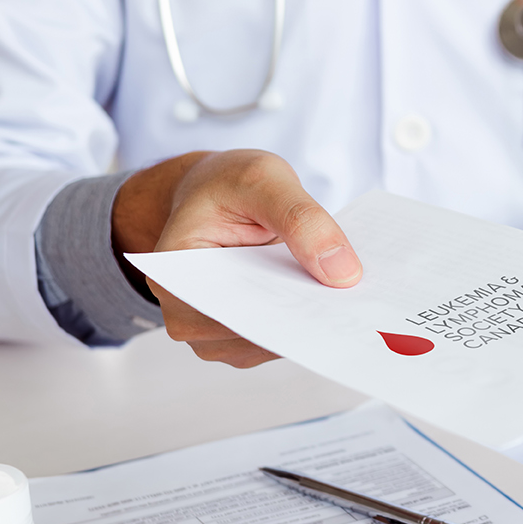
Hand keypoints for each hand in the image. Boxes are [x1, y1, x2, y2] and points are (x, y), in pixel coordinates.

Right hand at [112, 150, 361, 367]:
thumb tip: (342, 273)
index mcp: (173, 271)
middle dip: (296, 320)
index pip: (222, 308)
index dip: (271, 313)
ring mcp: (213, 329)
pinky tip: (331, 302)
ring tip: (345, 303)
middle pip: (246, 333)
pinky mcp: (242, 332)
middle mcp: (185, 311)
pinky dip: (305, 322)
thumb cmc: (229, 183)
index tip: (319, 309)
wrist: (222, 191)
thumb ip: (302, 219)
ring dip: (305, 325)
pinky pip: (277, 339)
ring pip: (266, 343)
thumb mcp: (264, 180)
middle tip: (349, 308)